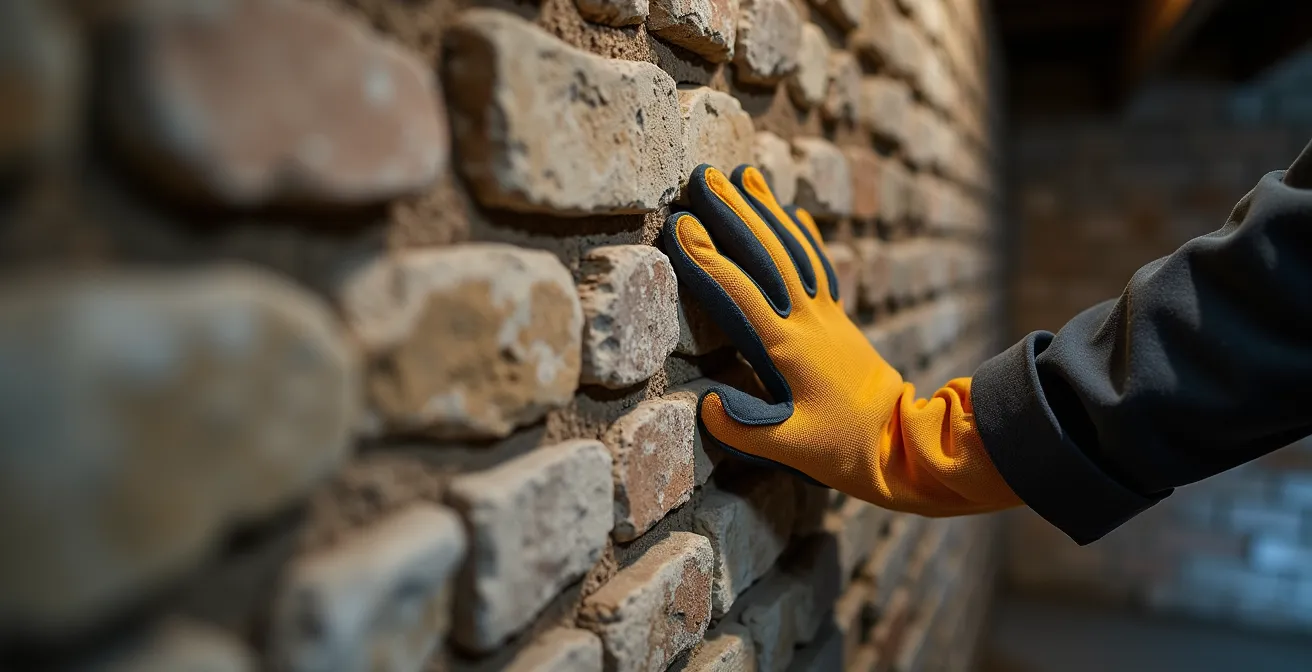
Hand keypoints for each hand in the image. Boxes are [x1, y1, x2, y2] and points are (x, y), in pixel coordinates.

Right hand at [662, 164, 1018, 515]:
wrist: (903, 444)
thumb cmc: (844, 449)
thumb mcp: (791, 449)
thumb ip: (745, 428)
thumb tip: (706, 403)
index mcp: (787, 349)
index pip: (739, 293)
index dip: (707, 259)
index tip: (680, 225)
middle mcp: (807, 321)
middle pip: (766, 254)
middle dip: (734, 212)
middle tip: (704, 176)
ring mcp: (825, 315)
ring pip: (793, 250)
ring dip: (767, 210)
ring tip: (744, 174)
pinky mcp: (838, 319)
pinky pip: (818, 265)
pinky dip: (803, 235)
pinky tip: (792, 212)